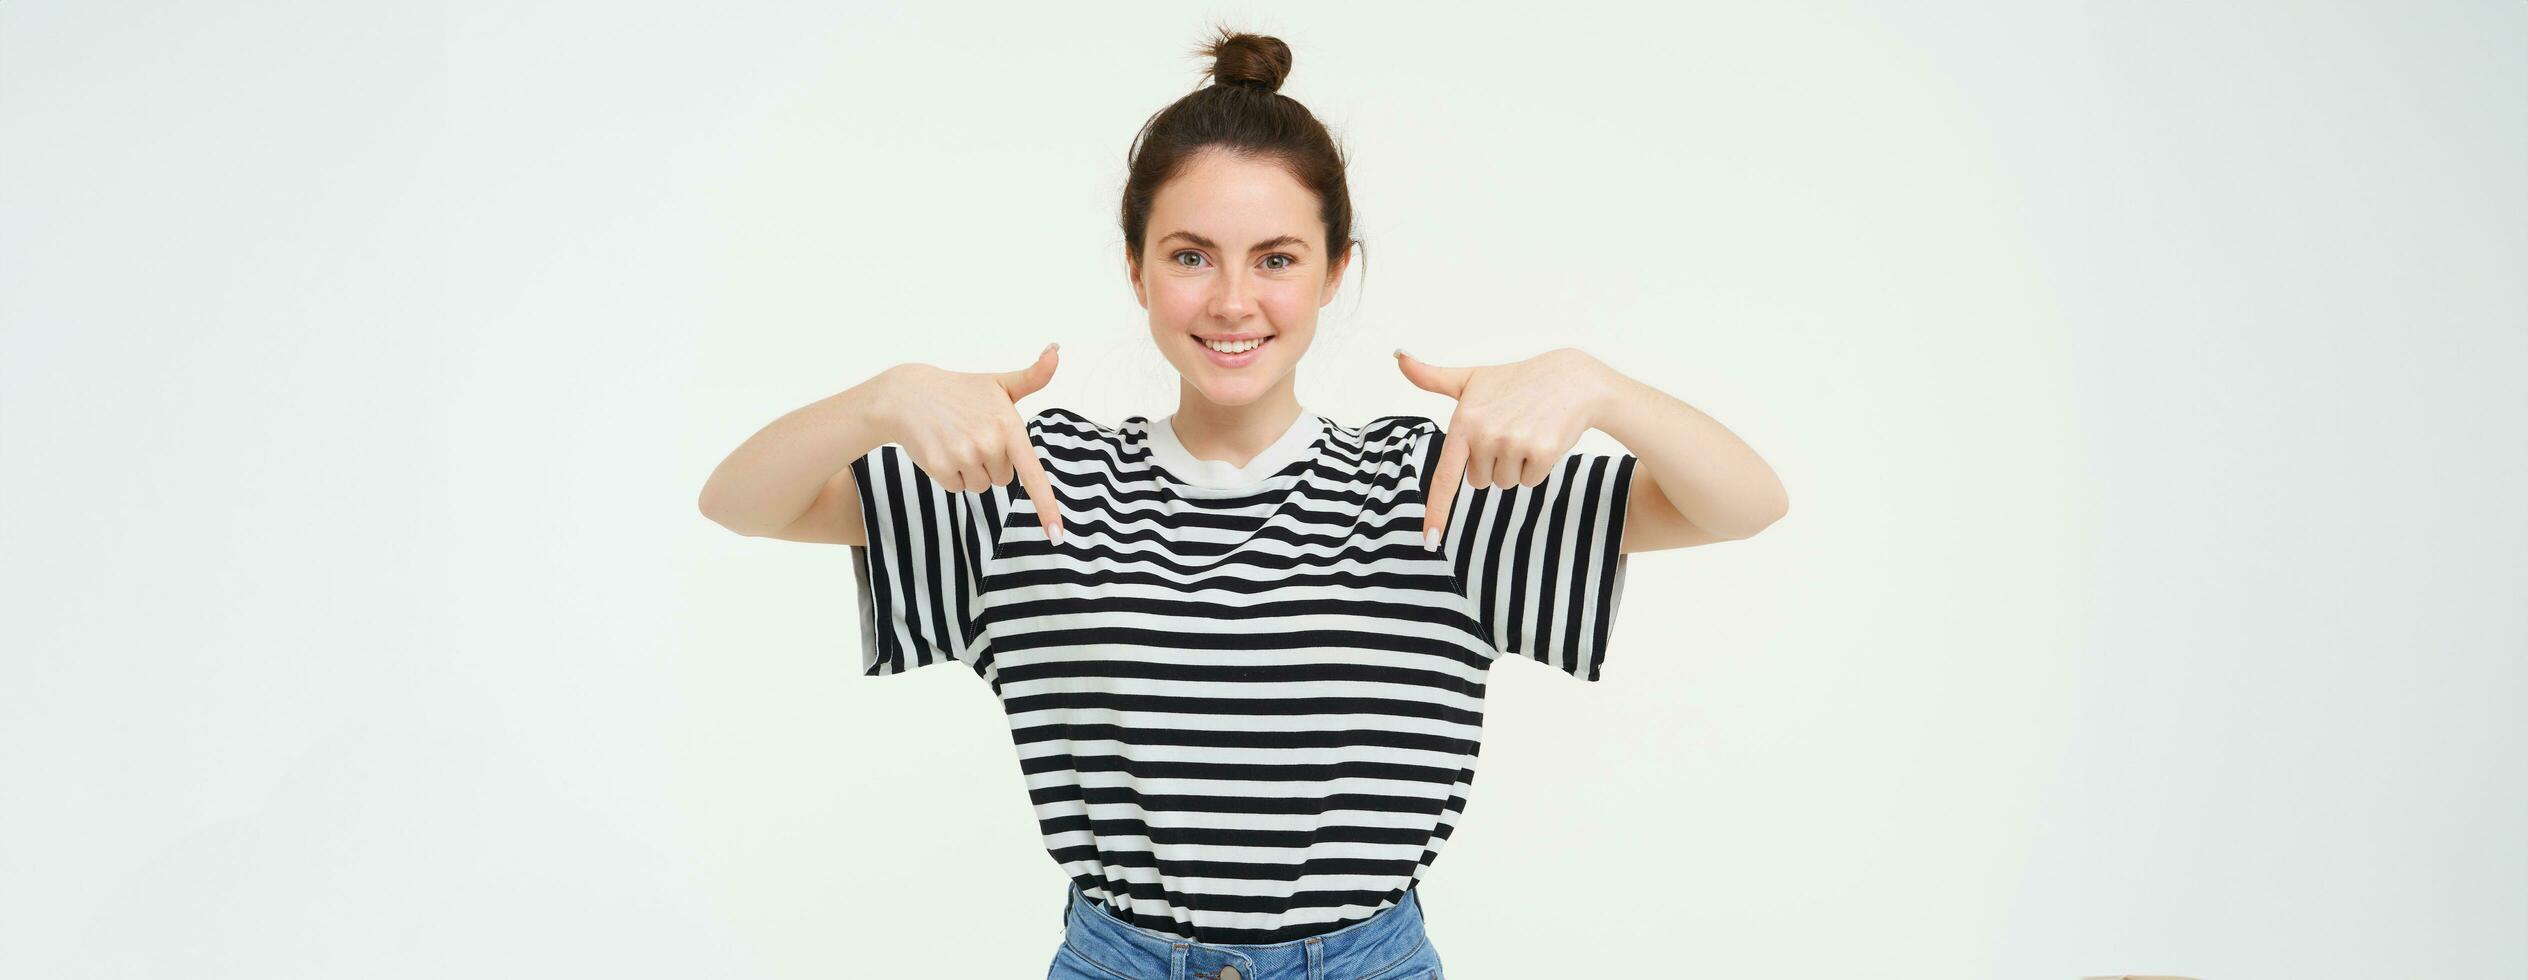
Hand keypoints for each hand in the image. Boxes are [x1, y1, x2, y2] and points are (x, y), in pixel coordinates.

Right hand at [870, 343, 1065, 542]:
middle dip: (991, 462)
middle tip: (972, 435)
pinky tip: (941, 449)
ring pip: (980, 486)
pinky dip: (951, 475)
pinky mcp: (940, 467)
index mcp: (1009, 425)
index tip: (1057, 534)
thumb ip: (1032, 376)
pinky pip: (957, 488)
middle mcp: (989, 443)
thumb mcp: (998, 383)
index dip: (1047, 506)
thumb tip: (1056, 351)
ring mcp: (963, 456)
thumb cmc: (960, 391)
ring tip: (956, 440)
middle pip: (1003, 479)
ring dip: (970, 470)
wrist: (908, 395)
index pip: (1033, 473)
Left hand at [1395, 346, 1611, 547]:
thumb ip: (1432, 377)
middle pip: (1480, 481)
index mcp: (1464, 422)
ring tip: (1526, 431)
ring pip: (1505, 483)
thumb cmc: (1516, 380)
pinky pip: (1530, 481)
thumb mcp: (1472, 378)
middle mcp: (1486, 435)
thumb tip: (1398, 356)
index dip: (1437, 511)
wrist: (1571, 378)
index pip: (1445, 476)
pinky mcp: (1542, 452)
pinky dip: (1537, 466)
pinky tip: (1543, 438)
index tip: (1430, 540)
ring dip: (1516, 465)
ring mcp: (1514, 444)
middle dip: (1493, 462)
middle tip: (1509, 429)